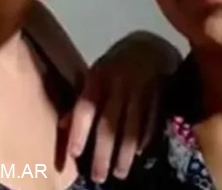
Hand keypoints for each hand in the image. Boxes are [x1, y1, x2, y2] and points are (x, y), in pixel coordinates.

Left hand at [61, 31, 180, 182]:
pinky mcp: (159, 93)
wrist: (148, 45)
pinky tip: (140, 153)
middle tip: (99, 177)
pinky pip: (152, 120)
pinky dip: (145, 138)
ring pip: (132, 126)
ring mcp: (141, 89)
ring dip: (126, 153)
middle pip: (110, 123)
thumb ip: (82, 101)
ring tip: (121, 172)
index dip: (80, 131)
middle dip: (104, 152)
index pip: (86, 107)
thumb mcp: (95, 76)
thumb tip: (63, 126)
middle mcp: (119, 83)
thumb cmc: (115, 65)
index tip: (74, 154)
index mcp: (98, 77)